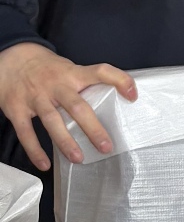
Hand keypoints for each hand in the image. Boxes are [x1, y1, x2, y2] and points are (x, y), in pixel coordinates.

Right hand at [0, 42, 135, 170]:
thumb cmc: (47, 68)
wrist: (12, 57)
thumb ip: (87, 84)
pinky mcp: (17, 108)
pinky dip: (35, 150)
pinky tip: (45, 164)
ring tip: (78, 158)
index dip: (119, 80)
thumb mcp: (69, 69)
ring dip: (65, 141)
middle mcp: (55, 85)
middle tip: (106, 146)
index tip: (133, 95)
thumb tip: (118, 102)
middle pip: (77, 106)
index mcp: (72, 74)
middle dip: (92, 128)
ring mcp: (36, 97)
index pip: (100, 72)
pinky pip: (26, 132)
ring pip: (52, 121)